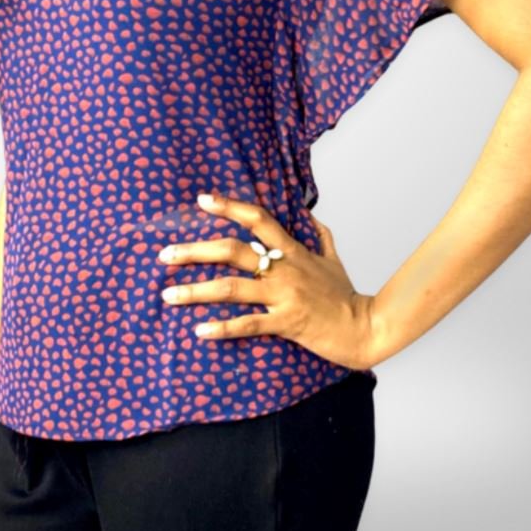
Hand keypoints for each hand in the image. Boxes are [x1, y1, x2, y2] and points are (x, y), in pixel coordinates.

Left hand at [157, 191, 377, 370]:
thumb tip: (309, 213)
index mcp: (293, 250)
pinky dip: (222, 328)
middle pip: (232, 250)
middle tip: (165, 254)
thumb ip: (319, 234)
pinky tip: (199, 330)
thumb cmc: (346, 295)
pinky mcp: (287, 324)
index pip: (258, 218)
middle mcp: (284, 269)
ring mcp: (284, 296)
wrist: (366, 329)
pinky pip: (248, 325)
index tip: (202, 199)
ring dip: (196, 291)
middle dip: (195, 250)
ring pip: (232, 288)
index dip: (229, 206)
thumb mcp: (333, 258)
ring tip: (168, 294)